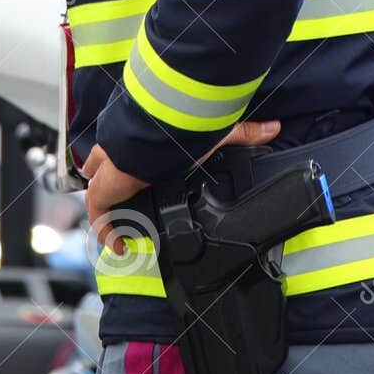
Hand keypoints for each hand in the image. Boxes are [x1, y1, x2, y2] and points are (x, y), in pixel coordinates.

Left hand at [83, 120, 281, 252]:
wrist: (155, 135)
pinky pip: (99, 213)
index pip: (132, 150)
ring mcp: (108, 172)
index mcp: (145, 141)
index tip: (140, 179)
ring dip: (109, 208)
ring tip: (122, 231)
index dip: (132, 164)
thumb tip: (274, 127)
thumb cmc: (182, 129)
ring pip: (98, 190)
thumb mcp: (217, 135)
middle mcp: (122, 154)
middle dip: (111, 184)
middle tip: (127, 206)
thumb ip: (244, 133)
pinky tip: (119, 246)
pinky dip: (107, 230)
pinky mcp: (104, 189)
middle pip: (104, 167)